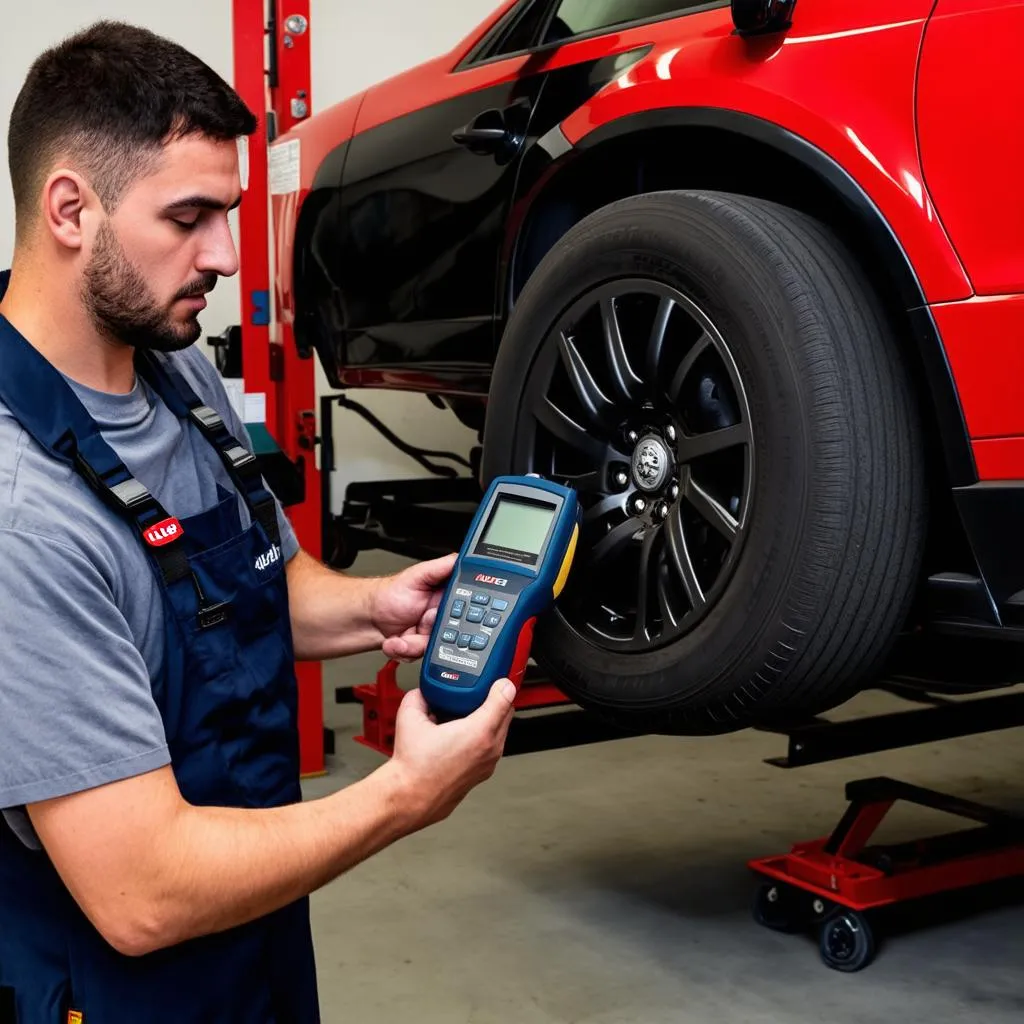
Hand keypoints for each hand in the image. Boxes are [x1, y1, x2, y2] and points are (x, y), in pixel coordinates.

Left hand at [370, 553, 457, 661]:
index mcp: (448, 598)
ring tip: (403, 635)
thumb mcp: (419, 574)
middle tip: (421, 621)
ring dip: (416, 643)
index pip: (468, 609)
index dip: (459, 616)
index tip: (438, 614)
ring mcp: (434, 634)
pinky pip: (423, 656)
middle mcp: (444, 617)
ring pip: (438, 648)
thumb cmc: (391, 594)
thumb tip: (465, 560)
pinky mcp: (424, 648)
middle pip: (455, 634)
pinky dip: (407, 650)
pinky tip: (398, 641)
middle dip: (432, 630)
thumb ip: (444, 566)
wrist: (370, 618)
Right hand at [385, 678, 515, 831]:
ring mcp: (488, 763)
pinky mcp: (483, 772)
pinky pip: (492, 747)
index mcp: (479, 732)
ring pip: (501, 731)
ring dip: (491, 718)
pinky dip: (484, 736)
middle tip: (482, 691)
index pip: (505, 697)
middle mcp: (489, 749)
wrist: (410, 797)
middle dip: (497, 699)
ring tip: (470, 712)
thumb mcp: (410, 719)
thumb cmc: (413, 767)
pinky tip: (463, 733)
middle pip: (507, 713)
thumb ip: (420, 696)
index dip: (503, 682)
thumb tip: (425, 691)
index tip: (499, 677)